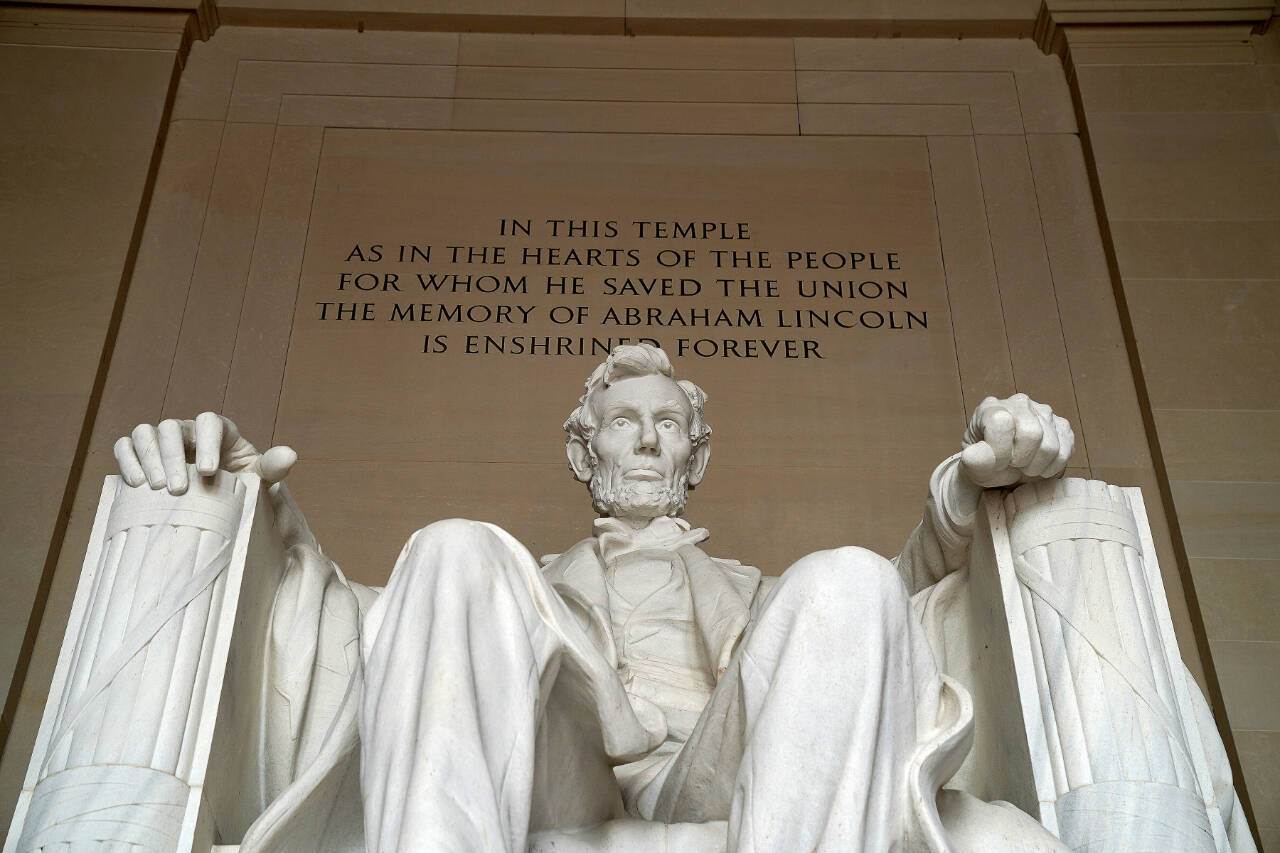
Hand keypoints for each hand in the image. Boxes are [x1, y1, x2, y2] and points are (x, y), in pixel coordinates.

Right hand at [113, 412, 295, 494]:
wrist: (221, 504)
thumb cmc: (242, 486)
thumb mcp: (260, 479)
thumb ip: (273, 467)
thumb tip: (290, 456)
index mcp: (219, 430)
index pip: (209, 422)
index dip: (207, 442)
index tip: (209, 471)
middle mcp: (188, 431)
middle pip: (172, 427)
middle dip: (173, 457)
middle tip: (177, 489)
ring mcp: (162, 441)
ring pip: (146, 433)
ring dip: (148, 457)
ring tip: (155, 488)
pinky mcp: (143, 455)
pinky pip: (126, 446)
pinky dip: (127, 459)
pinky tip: (135, 483)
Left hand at [959, 394, 1073, 488]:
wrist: (1005, 469)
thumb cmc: (987, 465)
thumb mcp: (974, 467)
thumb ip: (974, 462)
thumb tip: (974, 454)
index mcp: (992, 407)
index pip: (1002, 423)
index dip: (1000, 451)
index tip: (995, 462)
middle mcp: (1020, 403)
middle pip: (1032, 434)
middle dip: (1021, 459)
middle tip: (1012, 464)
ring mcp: (1044, 412)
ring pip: (1050, 446)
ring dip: (1036, 466)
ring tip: (1023, 466)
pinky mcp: (1062, 426)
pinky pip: (1065, 452)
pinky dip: (1051, 467)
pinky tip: (1038, 465)